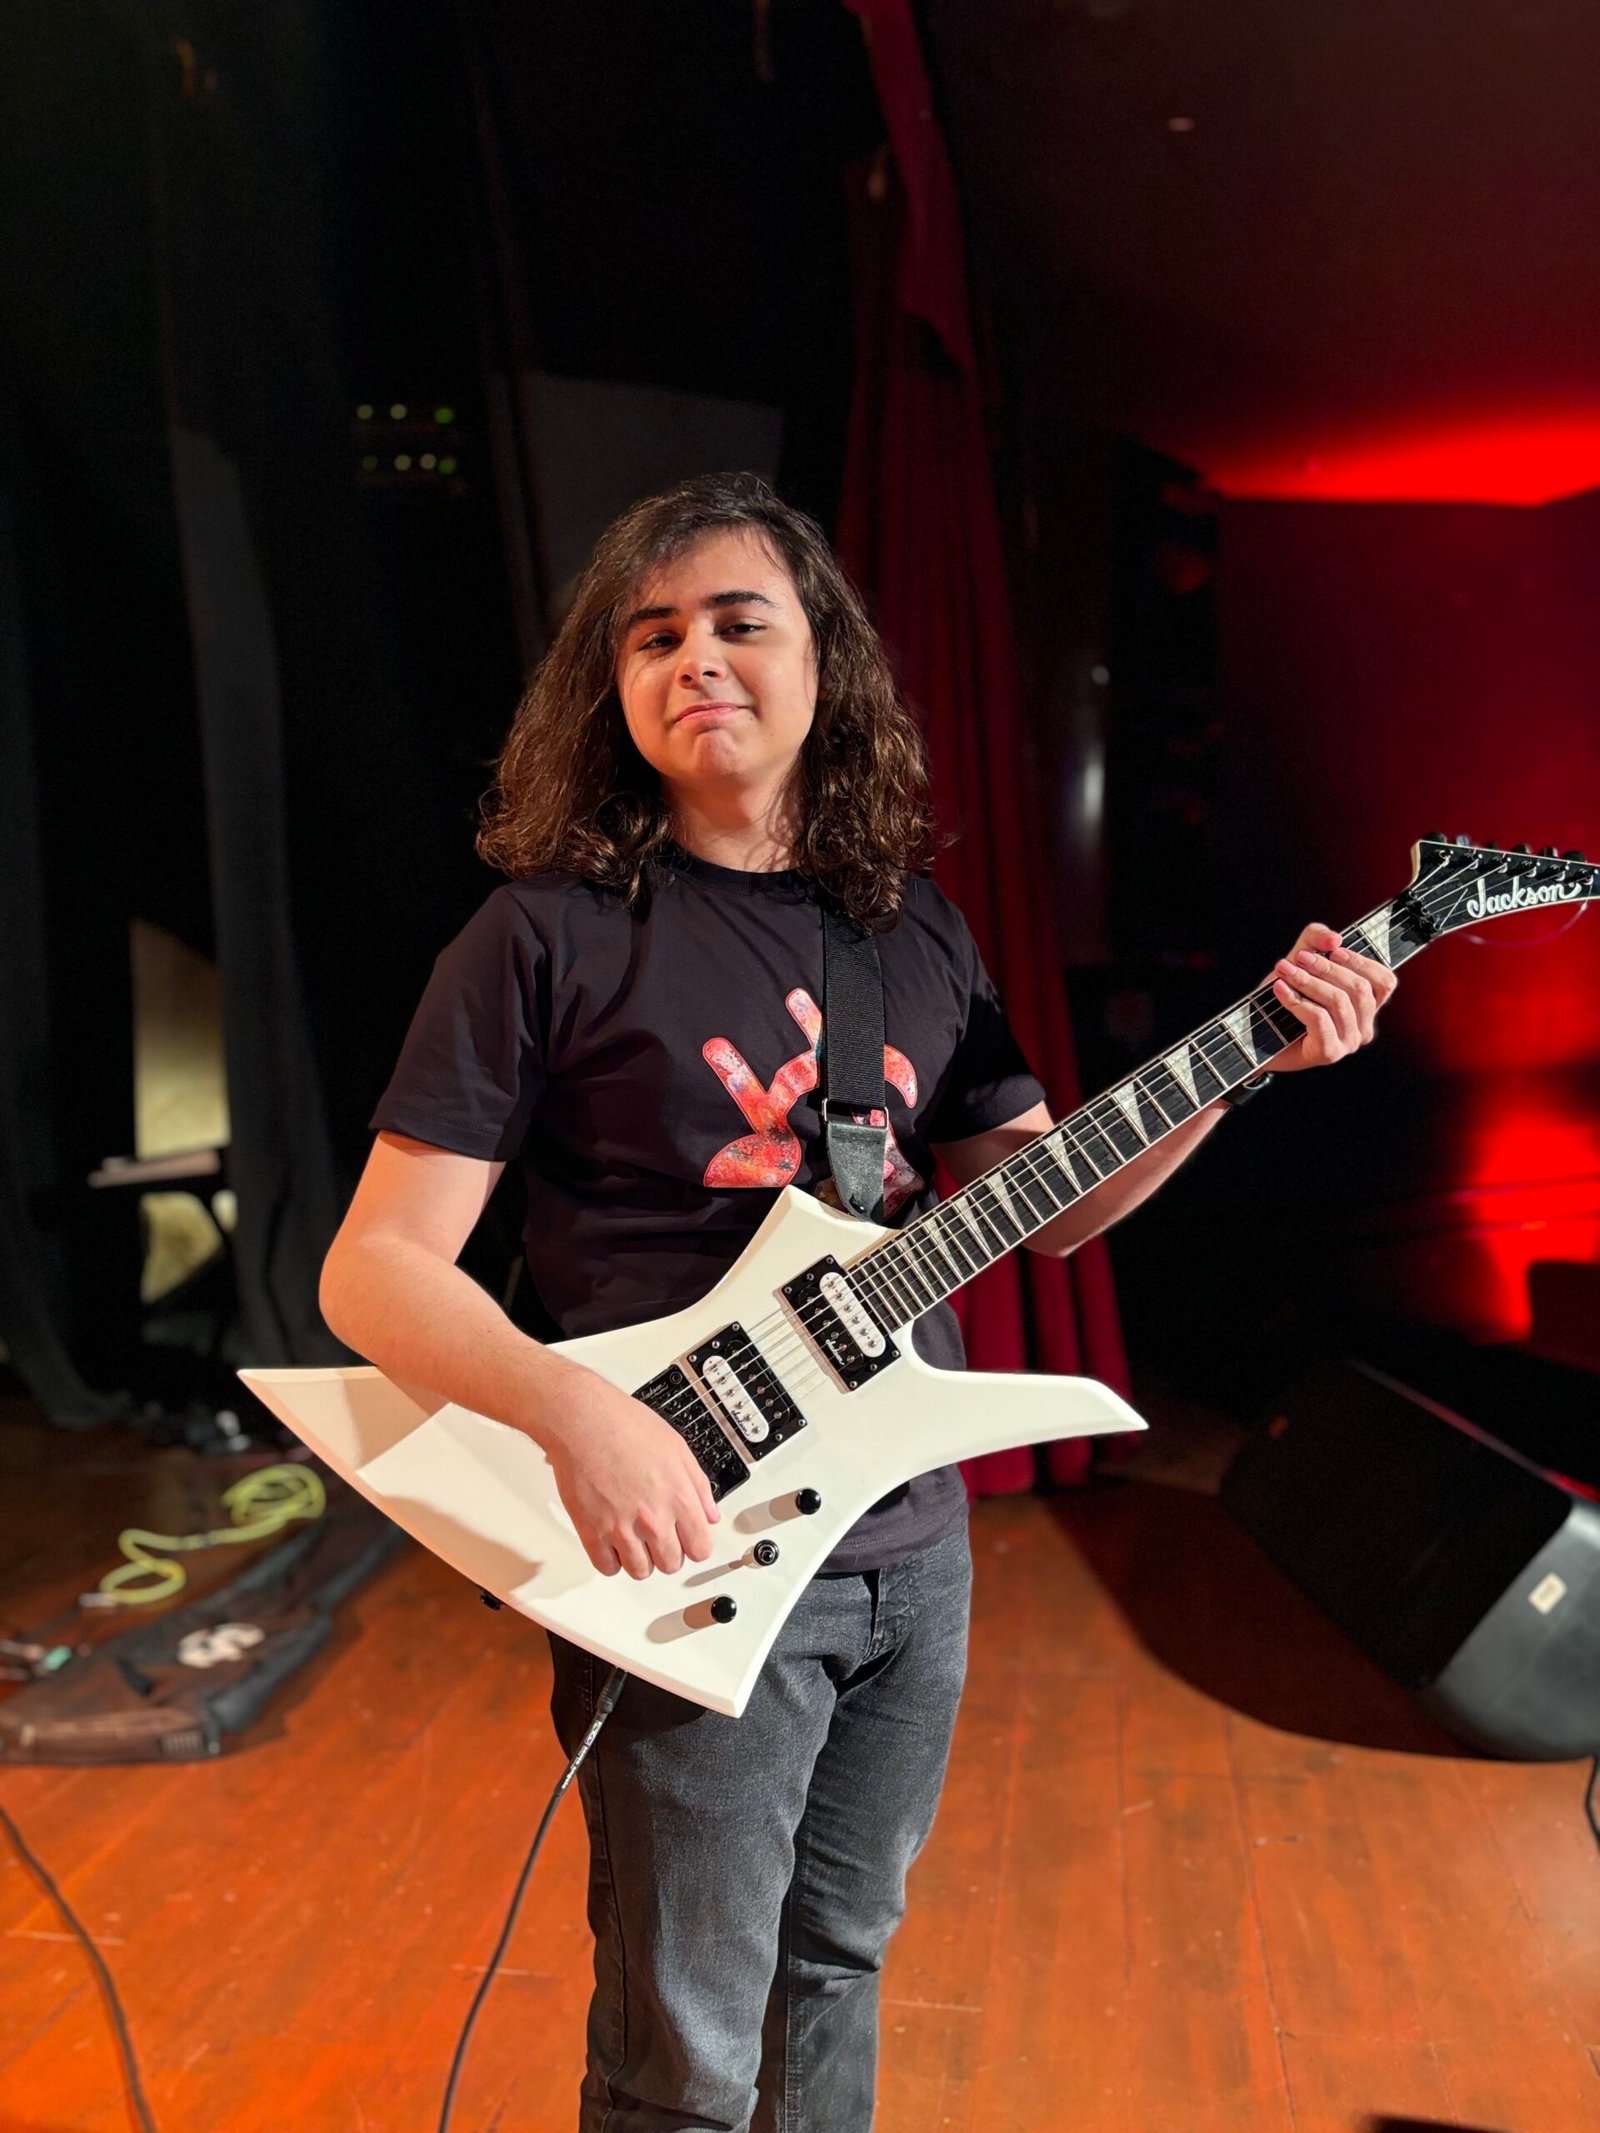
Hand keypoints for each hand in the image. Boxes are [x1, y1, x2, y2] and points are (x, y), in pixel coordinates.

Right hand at [536, 1362, 720, 1578]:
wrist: (584, 1421)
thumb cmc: (626, 1425)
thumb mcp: (677, 1448)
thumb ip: (697, 1486)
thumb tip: (710, 1514)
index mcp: (679, 1498)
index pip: (700, 1549)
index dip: (694, 1545)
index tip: (686, 1540)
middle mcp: (654, 1519)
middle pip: (671, 1564)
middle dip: (667, 1553)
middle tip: (658, 1537)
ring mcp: (622, 1529)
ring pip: (640, 1571)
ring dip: (640, 1559)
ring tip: (634, 1539)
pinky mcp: (592, 1532)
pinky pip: (607, 1567)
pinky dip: (611, 1560)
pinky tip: (612, 1543)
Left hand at [1269, 923, 1397, 1069]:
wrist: (1257, 1035)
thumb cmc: (1284, 998)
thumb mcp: (1301, 961)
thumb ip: (1317, 940)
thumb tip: (1335, 939)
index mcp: (1366, 1007)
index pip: (1384, 982)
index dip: (1361, 962)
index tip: (1334, 951)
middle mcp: (1363, 1027)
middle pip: (1359, 989)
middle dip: (1326, 968)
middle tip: (1299, 958)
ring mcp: (1348, 1042)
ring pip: (1339, 1002)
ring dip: (1308, 981)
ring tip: (1284, 970)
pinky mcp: (1329, 1053)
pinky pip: (1319, 1018)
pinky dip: (1297, 1000)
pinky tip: (1280, 990)